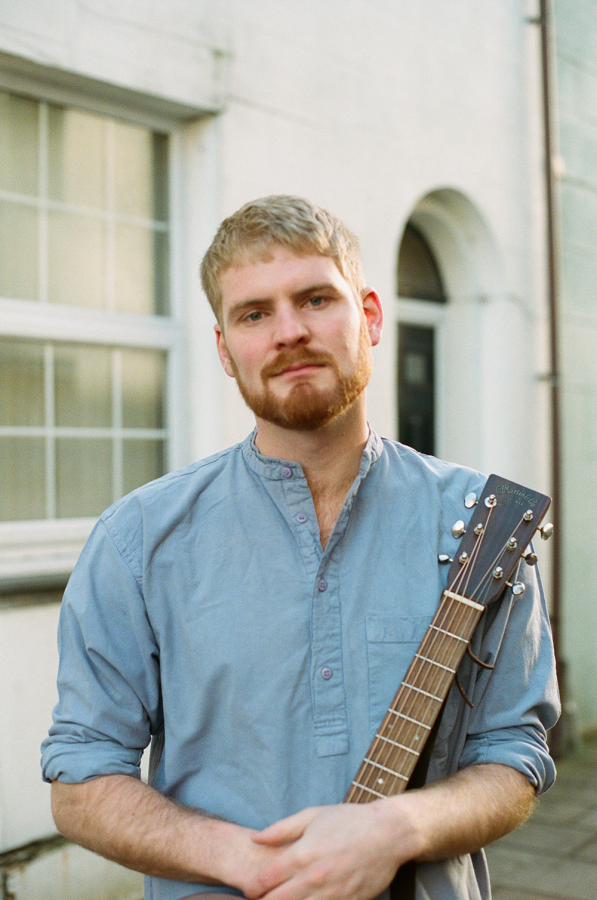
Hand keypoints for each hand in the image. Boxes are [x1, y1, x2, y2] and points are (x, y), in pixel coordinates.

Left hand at [242, 801, 412, 899]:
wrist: (388, 834)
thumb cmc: (348, 821)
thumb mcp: (312, 815)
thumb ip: (281, 829)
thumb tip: (255, 839)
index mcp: (303, 854)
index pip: (266, 879)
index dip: (253, 887)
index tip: (250, 889)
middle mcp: (314, 877)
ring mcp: (332, 894)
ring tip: (283, 899)